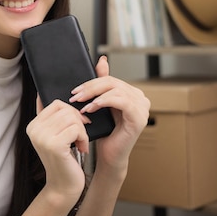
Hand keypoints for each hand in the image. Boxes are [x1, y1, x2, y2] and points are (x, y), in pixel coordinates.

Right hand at [27, 98, 89, 205]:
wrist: (63, 187)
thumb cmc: (63, 160)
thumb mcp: (54, 136)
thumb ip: (50, 117)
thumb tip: (42, 94)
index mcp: (33, 125)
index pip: (56, 103)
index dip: (71, 112)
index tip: (76, 126)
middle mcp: (34, 130)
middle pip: (65, 109)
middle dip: (79, 122)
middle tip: (80, 137)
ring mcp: (42, 137)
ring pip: (72, 118)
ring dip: (82, 131)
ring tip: (80, 143)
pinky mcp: (54, 145)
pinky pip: (76, 129)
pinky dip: (84, 138)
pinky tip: (81, 148)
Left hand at [69, 56, 149, 174]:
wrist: (109, 155)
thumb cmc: (104, 131)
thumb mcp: (100, 104)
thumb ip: (102, 83)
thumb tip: (102, 60)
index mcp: (132, 93)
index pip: (110, 79)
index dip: (91, 82)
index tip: (74, 90)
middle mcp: (140, 98)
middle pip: (112, 82)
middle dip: (90, 87)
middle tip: (74, 96)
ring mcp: (142, 107)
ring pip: (116, 89)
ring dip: (95, 95)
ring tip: (81, 104)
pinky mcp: (140, 117)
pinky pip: (121, 101)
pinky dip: (104, 102)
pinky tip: (92, 108)